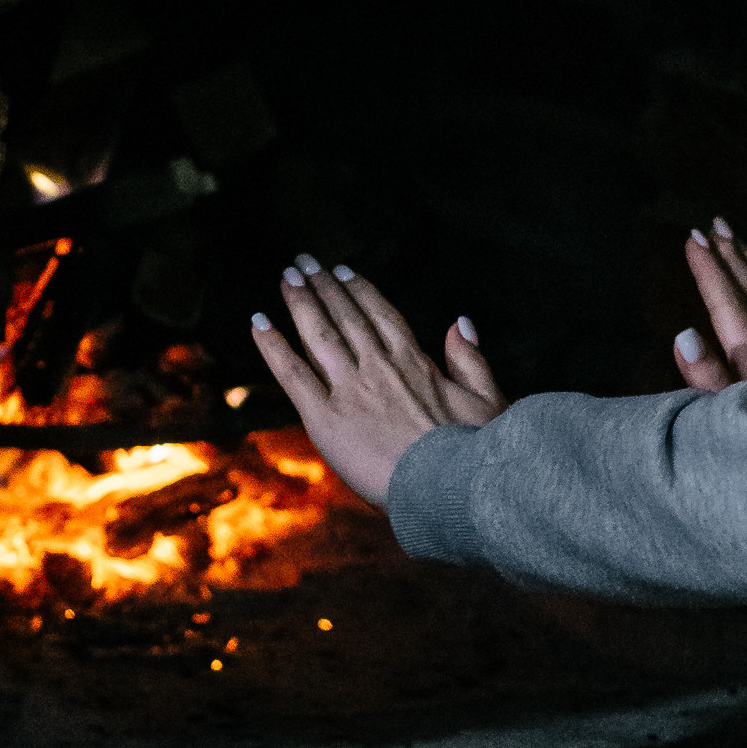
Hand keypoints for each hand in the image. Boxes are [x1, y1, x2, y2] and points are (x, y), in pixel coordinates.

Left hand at [252, 253, 507, 509]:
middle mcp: (379, 368)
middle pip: (346, 317)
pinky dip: (273, 346)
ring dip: (300, 301)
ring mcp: (350, 390)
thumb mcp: (487, 399)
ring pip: (319, 334)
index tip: (343, 272)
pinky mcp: (326, 417)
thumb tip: (459, 323)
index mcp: (416, 363)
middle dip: (323, 286)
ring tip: (286, 276)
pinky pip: (292, 374)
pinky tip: (258, 323)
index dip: (359, 291)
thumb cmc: (476, 452)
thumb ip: (471, 359)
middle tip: (303, 262)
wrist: (451, 485)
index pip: (381, 316)